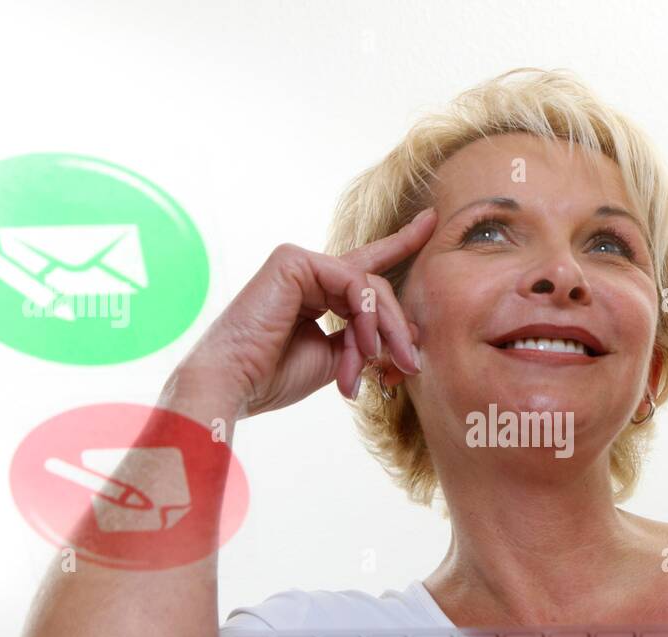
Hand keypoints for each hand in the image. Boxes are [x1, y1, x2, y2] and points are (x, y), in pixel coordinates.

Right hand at [176, 207, 437, 416]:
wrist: (236, 384)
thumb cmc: (275, 377)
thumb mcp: (337, 360)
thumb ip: (369, 341)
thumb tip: (412, 333)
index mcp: (316, 293)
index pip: (366, 270)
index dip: (401, 243)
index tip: (431, 220)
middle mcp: (309, 272)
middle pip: (376, 288)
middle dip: (396, 329)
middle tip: (409, 365)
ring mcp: (301, 262)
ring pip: (371, 286)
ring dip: (383, 330)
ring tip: (381, 364)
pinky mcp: (294, 260)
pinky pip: (354, 283)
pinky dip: (367, 317)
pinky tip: (364, 345)